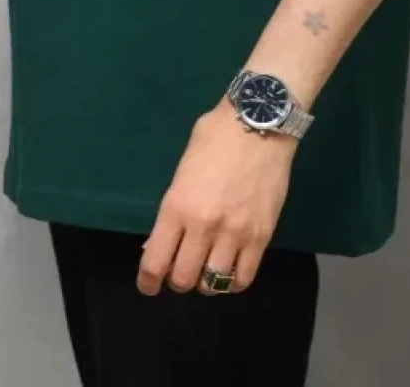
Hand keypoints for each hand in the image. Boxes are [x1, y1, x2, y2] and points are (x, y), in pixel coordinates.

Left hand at [138, 99, 296, 296]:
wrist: (260, 123)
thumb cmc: (215, 137)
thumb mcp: (183, 168)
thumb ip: (173, 207)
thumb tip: (162, 241)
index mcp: (177, 206)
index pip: (155, 262)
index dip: (148, 282)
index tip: (149, 286)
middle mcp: (203, 226)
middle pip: (182, 279)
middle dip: (176, 281)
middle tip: (180, 270)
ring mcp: (234, 234)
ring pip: (213, 284)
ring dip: (205, 282)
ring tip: (206, 270)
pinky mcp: (261, 237)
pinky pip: (243, 278)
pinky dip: (233, 282)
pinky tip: (229, 270)